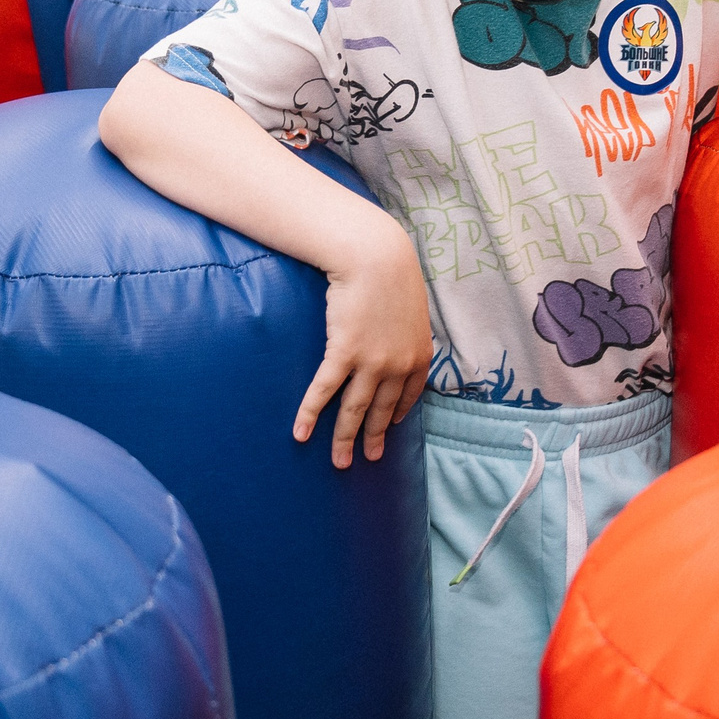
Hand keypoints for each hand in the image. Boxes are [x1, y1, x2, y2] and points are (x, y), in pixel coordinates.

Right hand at [294, 217, 433, 468]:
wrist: (376, 257)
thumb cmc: (391, 275)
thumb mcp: (410, 307)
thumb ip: (405, 330)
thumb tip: (394, 336)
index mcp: (418, 355)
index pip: (407, 396)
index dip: (395, 415)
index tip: (388, 428)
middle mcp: (398, 365)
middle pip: (381, 410)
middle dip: (371, 439)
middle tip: (364, 460)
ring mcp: (372, 362)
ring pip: (354, 409)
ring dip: (344, 438)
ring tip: (338, 461)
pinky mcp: (344, 352)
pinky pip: (324, 390)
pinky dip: (311, 413)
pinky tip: (301, 433)